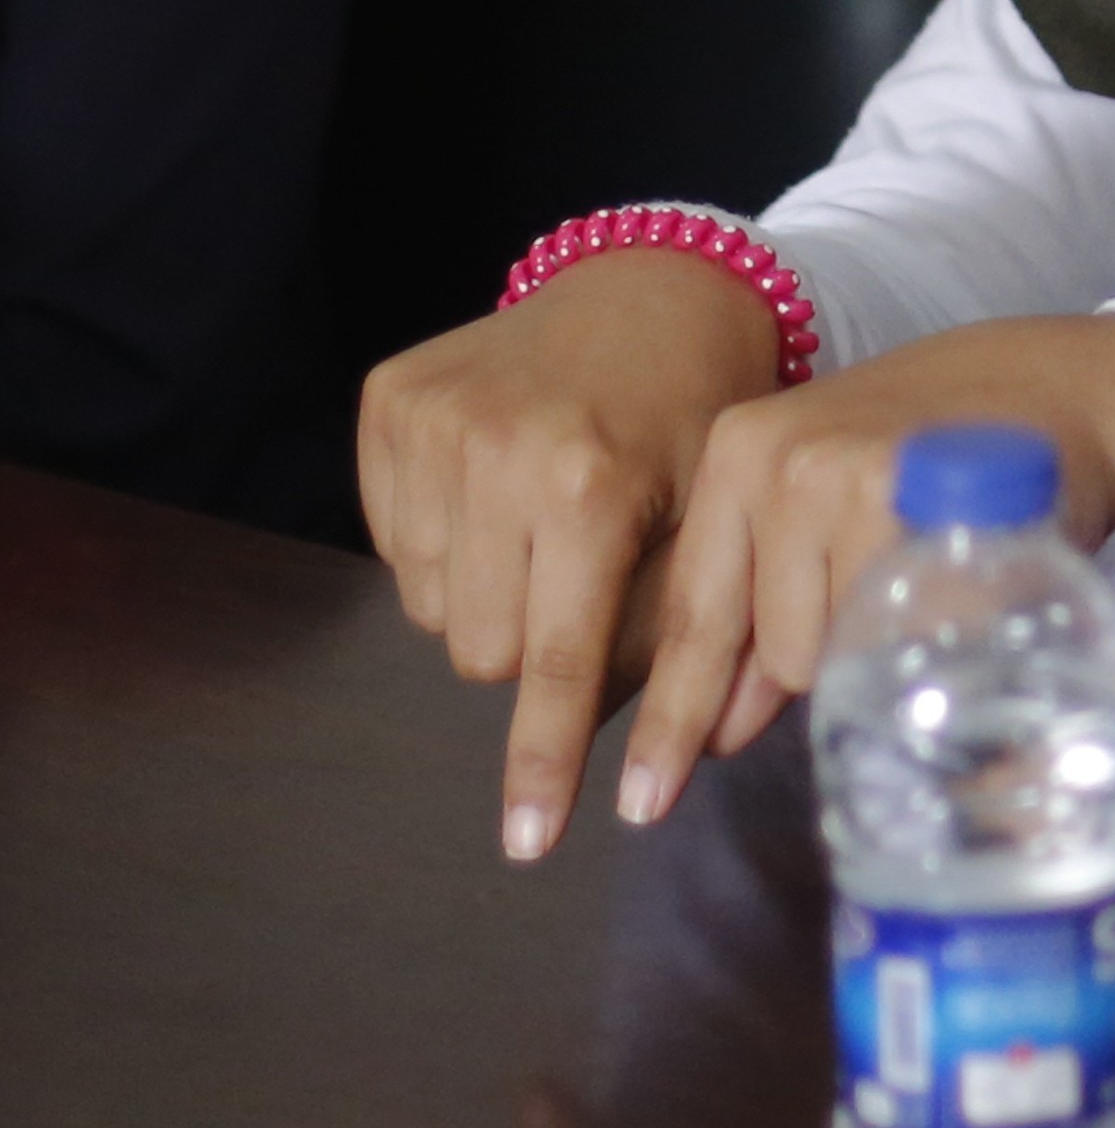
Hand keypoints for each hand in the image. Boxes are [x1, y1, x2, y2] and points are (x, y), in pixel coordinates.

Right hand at [361, 251, 784, 862]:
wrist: (654, 287)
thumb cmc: (699, 414)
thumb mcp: (713, 520)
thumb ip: (673, 633)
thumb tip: (647, 758)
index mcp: (589, 484)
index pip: (554, 660)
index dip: (542, 758)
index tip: (529, 839)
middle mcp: (496, 451)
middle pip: (480, 649)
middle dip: (531, 645)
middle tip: (582, 583)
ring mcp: (429, 421)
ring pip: (428, 604)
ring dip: (484, 594)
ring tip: (545, 529)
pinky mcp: (388, 400)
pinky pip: (392, 541)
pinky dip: (444, 541)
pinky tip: (500, 490)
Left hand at [607, 315, 1114, 834]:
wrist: (1064, 383)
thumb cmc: (938, 453)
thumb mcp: (829, 500)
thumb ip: (770, 600)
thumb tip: (719, 732)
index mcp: (736, 455)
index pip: (694, 615)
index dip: (672, 718)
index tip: (646, 799)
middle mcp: (778, 460)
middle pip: (776, 651)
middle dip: (830, 660)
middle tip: (896, 596)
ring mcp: (851, 475)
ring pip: (836, 655)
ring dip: (883, 649)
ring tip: (935, 575)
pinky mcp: (931, 502)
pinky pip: (904, 634)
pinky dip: (935, 637)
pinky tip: (966, 587)